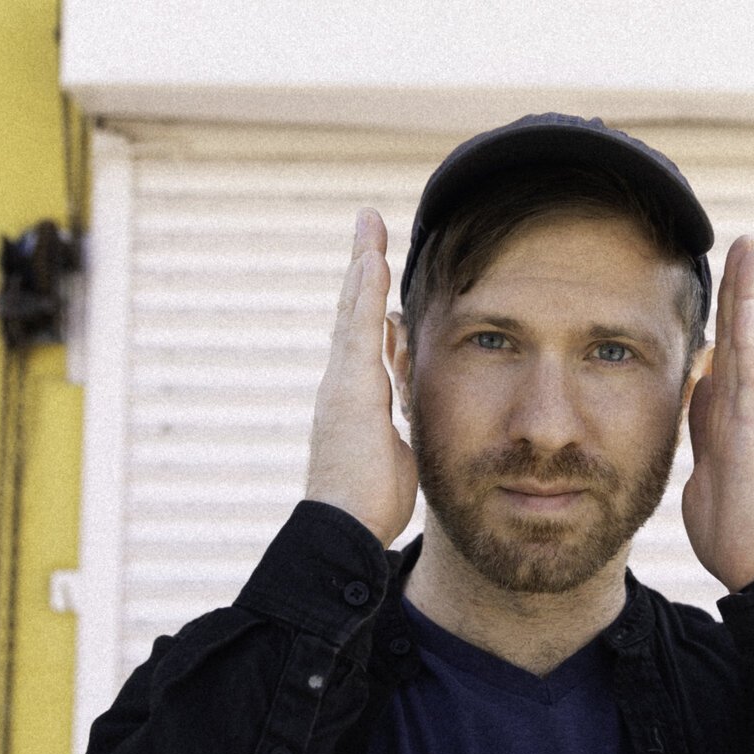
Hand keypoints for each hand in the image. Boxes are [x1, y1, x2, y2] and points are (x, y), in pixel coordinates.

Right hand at [305, 209, 418, 545]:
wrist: (342, 527)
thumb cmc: (368, 502)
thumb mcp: (398, 452)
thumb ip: (401, 423)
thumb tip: (410, 406)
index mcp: (356, 397)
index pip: (365, 337)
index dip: (372, 302)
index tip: (379, 269)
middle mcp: (343, 382)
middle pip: (352, 313)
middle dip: (362, 269)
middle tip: (368, 227)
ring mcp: (342, 382)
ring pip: (352, 310)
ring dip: (362, 265)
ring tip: (369, 225)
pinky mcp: (349, 387)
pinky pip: (358, 328)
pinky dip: (364, 292)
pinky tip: (373, 260)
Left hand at [683, 236, 753, 591]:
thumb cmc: (733, 528)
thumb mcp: (704, 468)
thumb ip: (702, 427)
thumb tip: (697, 388)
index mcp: (726, 414)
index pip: (723, 351)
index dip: (720, 314)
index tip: (717, 276)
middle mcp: (744, 407)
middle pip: (739, 335)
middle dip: (739, 289)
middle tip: (744, 242)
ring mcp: (753, 416)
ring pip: (750, 342)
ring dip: (749, 295)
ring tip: (751, 249)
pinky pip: (752, 373)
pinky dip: (749, 335)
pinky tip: (746, 302)